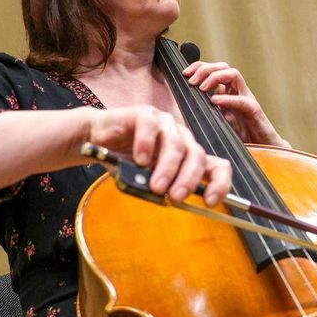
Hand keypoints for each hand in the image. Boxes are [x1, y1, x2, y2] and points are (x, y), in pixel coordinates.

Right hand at [87, 106, 231, 204]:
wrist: (96, 141)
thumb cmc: (125, 162)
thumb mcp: (148, 181)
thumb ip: (162, 188)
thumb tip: (171, 201)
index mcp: (189, 156)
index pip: (217, 167)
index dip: (220, 183)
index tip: (209, 202)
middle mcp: (182, 138)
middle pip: (198, 156)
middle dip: (189, 179)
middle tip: (176, 197)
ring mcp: (165, 123)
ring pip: (177, 144)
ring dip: (168, 168)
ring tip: (156, 187)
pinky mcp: (145, 113)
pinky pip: (151, 127)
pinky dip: (146, 145)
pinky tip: (139, 161)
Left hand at [183, 61, 290, 147]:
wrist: (263, 150)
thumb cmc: (240, 138)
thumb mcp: (217, 121)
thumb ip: (206, 110)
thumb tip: (186, 105)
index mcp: (228, 92)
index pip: (214, 69)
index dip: (198, 67)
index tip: (185, 74)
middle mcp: (237, 92)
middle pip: (223, 67)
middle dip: (205, 69)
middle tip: (192, 80)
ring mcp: (247, 99)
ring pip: (234, 74)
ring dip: (215, 77)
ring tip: (202, 88)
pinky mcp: (254, 112)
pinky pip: (242, 100)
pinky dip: (228, 99)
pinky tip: (215, 101)